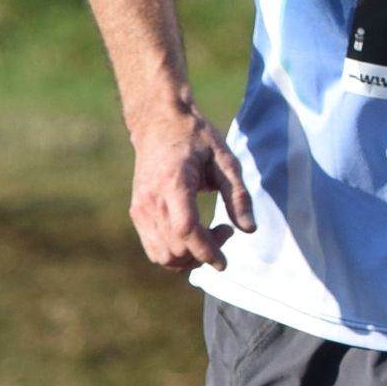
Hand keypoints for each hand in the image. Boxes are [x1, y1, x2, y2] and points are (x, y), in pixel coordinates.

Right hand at [128, 112, 256, 271]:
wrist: (159, 123)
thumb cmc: (196, 138)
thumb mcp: (225, 159)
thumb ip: (238, 196)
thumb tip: (249, 230)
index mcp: (173, 183)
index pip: (186, 230)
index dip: (206, 251)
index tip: (224, 262)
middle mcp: (151, 200)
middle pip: (174, 249)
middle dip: (203, 254)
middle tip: (225, 231)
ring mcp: (140, 208)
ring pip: (161, 256)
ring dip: (188, 259)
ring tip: (210, 236)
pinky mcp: (137, 212)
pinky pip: (153, 248)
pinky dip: (175, 253)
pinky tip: (194, 236)